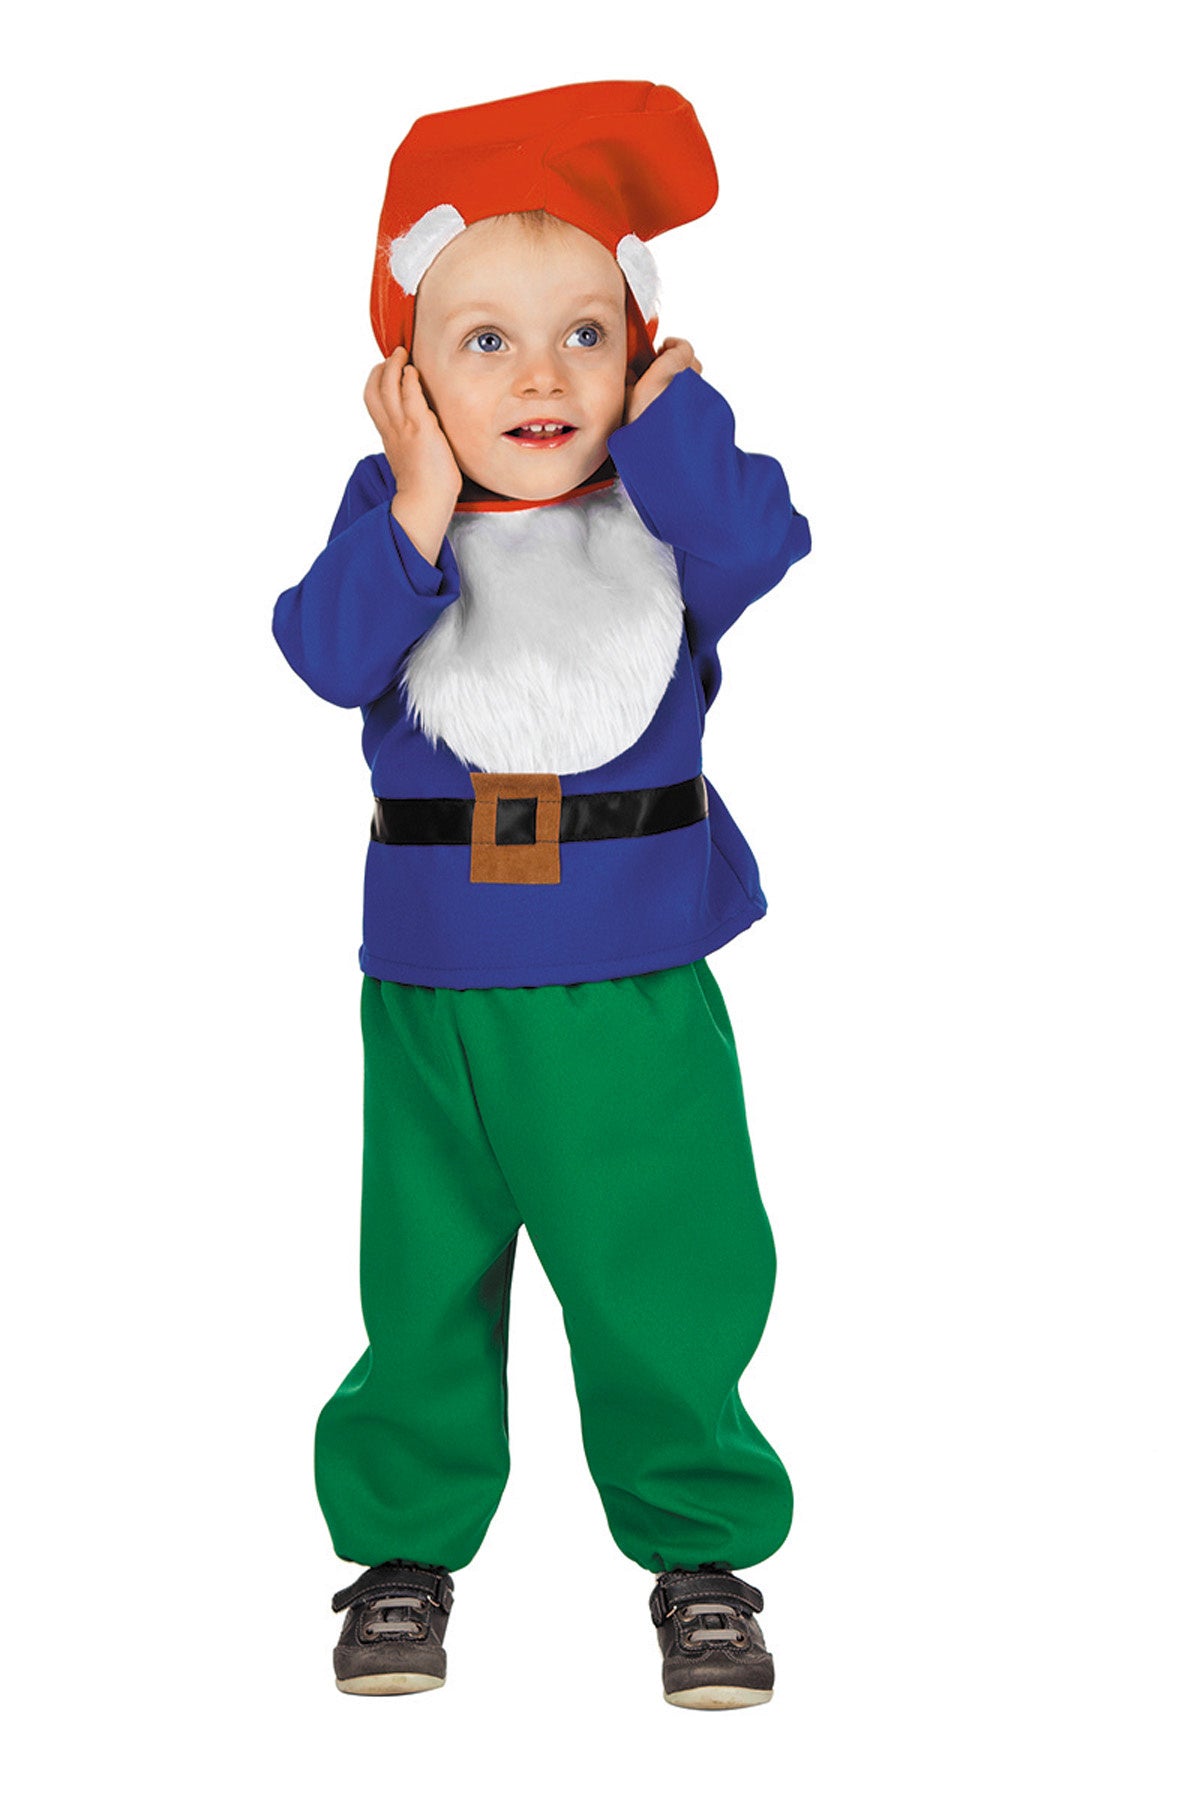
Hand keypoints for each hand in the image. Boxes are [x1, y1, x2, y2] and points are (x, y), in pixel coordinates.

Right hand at [364, 346, 462, 564]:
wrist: (425, 502)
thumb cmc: (424, 488)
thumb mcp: (410, 460)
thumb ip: (410, 443)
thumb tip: (420, 437)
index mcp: (388, 436)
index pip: (373, 401)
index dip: (376, 381)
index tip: (386, 370)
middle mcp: (391, 429)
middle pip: (374, 389)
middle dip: (381, 368)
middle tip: (395, 355)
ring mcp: (403, 427)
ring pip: (388, 386)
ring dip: (394, 366)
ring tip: (404, 355)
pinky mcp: (420, 428)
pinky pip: (411, 395)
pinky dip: (410, 379)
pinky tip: (415, 371)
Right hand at [623, 338, 702, 426]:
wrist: (664, 457)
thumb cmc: (644, 429)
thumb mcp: (627, 400)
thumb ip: (631, 381)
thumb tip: (630, 373)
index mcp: (670, 370)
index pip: (682, 347)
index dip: (673, 345)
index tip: (664, 347)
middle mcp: (689, 381)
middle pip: (692, 363)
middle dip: (679, 363)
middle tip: (664, 369)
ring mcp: (699, 397)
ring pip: (696, 383)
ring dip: (684, 384)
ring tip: (668, 394)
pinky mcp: (706, 414)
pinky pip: (699, 401)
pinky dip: (689, 401)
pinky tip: (675, 412)